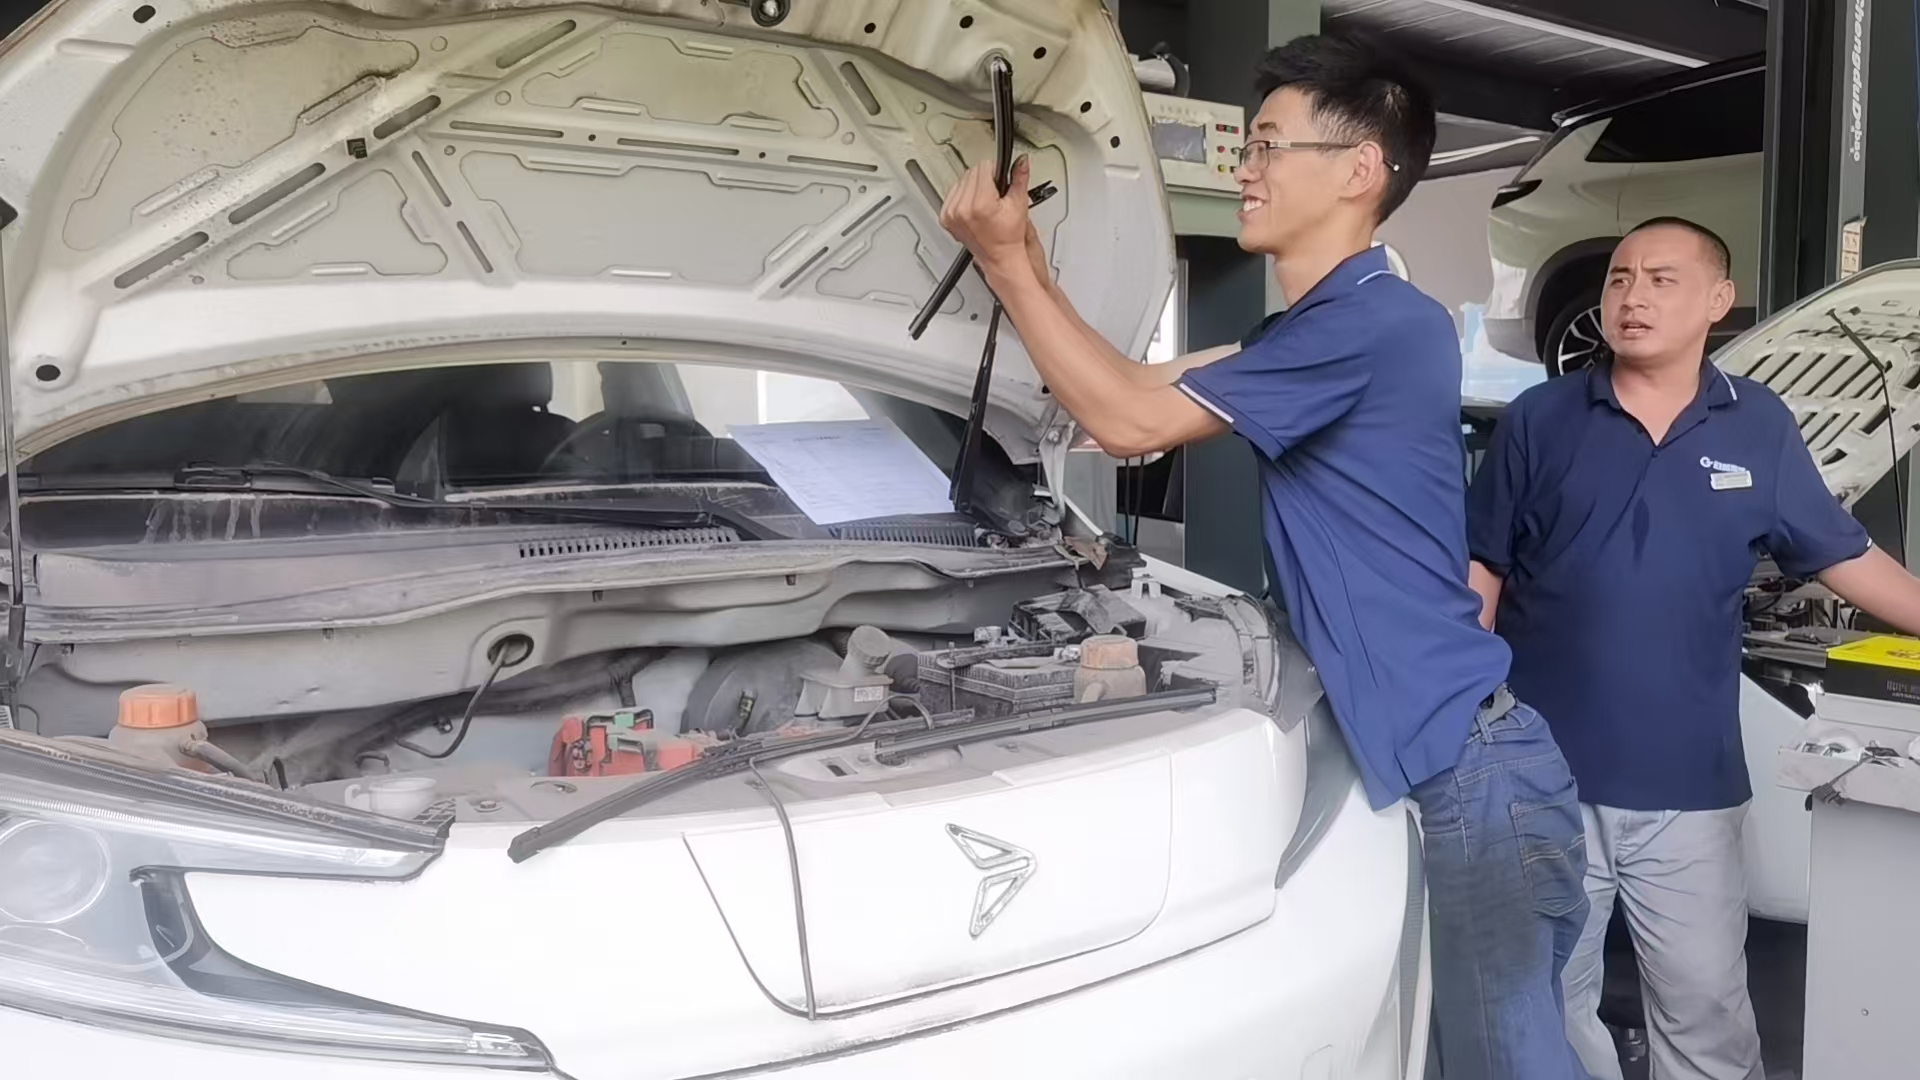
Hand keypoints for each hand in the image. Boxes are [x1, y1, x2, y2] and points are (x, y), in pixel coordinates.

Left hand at [939, 155, 1034, 277]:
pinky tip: (974, 207)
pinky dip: (962, 196)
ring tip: (985, 204)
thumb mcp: (1019, 204)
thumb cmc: (1009, 236)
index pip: (983, 167)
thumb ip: (1019, 178)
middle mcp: (962, 209)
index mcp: (980, 204)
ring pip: (961, 181)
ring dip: (972, 187)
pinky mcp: (945, 217)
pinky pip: (952, 193)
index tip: (1000, 182)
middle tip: (995, 197)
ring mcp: (951, 214)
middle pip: (971, 173)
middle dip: (985, 180)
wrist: (1000, 256)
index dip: (996, 172)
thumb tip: (1021, 160)